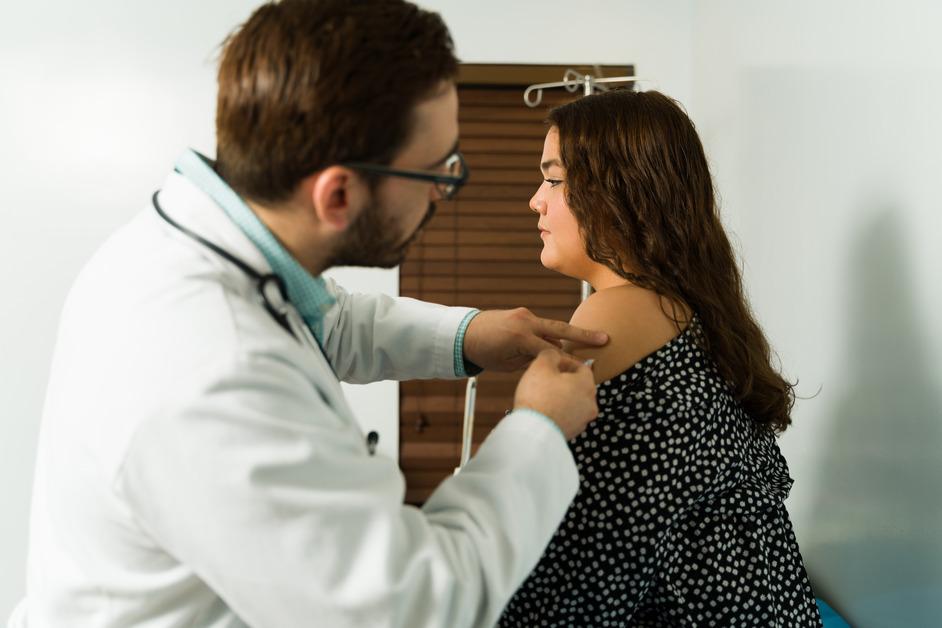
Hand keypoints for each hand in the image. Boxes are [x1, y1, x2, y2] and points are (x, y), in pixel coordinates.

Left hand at [463, 308, 607, 371]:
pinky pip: (541, 325)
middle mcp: (524, 321)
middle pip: (560, 329)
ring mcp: (524, 314)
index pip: (551, 351)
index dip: (568, 361)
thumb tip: (552, 359)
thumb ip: (531, 360)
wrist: (464, 333)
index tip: (584, 368)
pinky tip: (556, 344)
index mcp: (520, 337)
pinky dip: (549, 335)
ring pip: (551, 328)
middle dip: (583, 335)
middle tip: (604, 338)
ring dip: (564, 337)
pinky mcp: (522, 313)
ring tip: (588, 342)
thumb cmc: (484, 353)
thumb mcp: (507, 364)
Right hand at [513, 349, 597, 439]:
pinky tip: (545, 410)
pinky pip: (568, 417)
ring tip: (544, 395)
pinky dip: (560, 412)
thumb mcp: (541, 366)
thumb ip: (550, 354)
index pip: (583, 367)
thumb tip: (555, 355)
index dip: (567, 362)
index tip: (552, 363)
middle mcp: (591, 403)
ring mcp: (583, 420)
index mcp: (587, 384)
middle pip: (580, 386)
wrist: (534, 431)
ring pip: (574, 402)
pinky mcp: (573, 433)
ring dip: (563, 397)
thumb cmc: (539, 395)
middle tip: (547, 379)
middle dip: (565, 380)